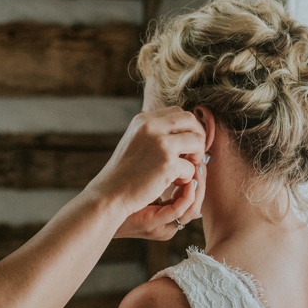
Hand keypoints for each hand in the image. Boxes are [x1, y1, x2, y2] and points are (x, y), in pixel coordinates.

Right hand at [85, 107, 204, 217]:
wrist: (109, 194)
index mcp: (142, 120)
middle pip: (190, 120)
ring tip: (183, 169)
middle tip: (192, 155)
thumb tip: (183, 129)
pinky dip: (186, 177)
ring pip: (197, 141)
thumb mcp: (135, 142)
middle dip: (198, 137)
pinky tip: (172, 183)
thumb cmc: (124, 173)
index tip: (185, 144)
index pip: (177, 112)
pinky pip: (191, 167)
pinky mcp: (167, 163)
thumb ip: (153, 132)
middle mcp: (151, 127)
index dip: (187, 128)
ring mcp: (160, 144)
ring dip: (196, 156)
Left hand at [115, 154, 205, 239]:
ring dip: (198, 187)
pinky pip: (178, 211)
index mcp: (168, 214)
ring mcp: (162, 226)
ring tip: (195, 167)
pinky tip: (185, 180)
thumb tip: (178, 149)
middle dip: (202, 181)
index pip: (194, 197)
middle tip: (199, 162)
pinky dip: (186, 197)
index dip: (199, 178)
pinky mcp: (154, 224)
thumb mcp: (147, 180)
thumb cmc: (122, 192)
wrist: (100, 206)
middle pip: (197, 204)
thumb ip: (163, 171)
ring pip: (193, 209)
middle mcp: (169, 223)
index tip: (197, 159)